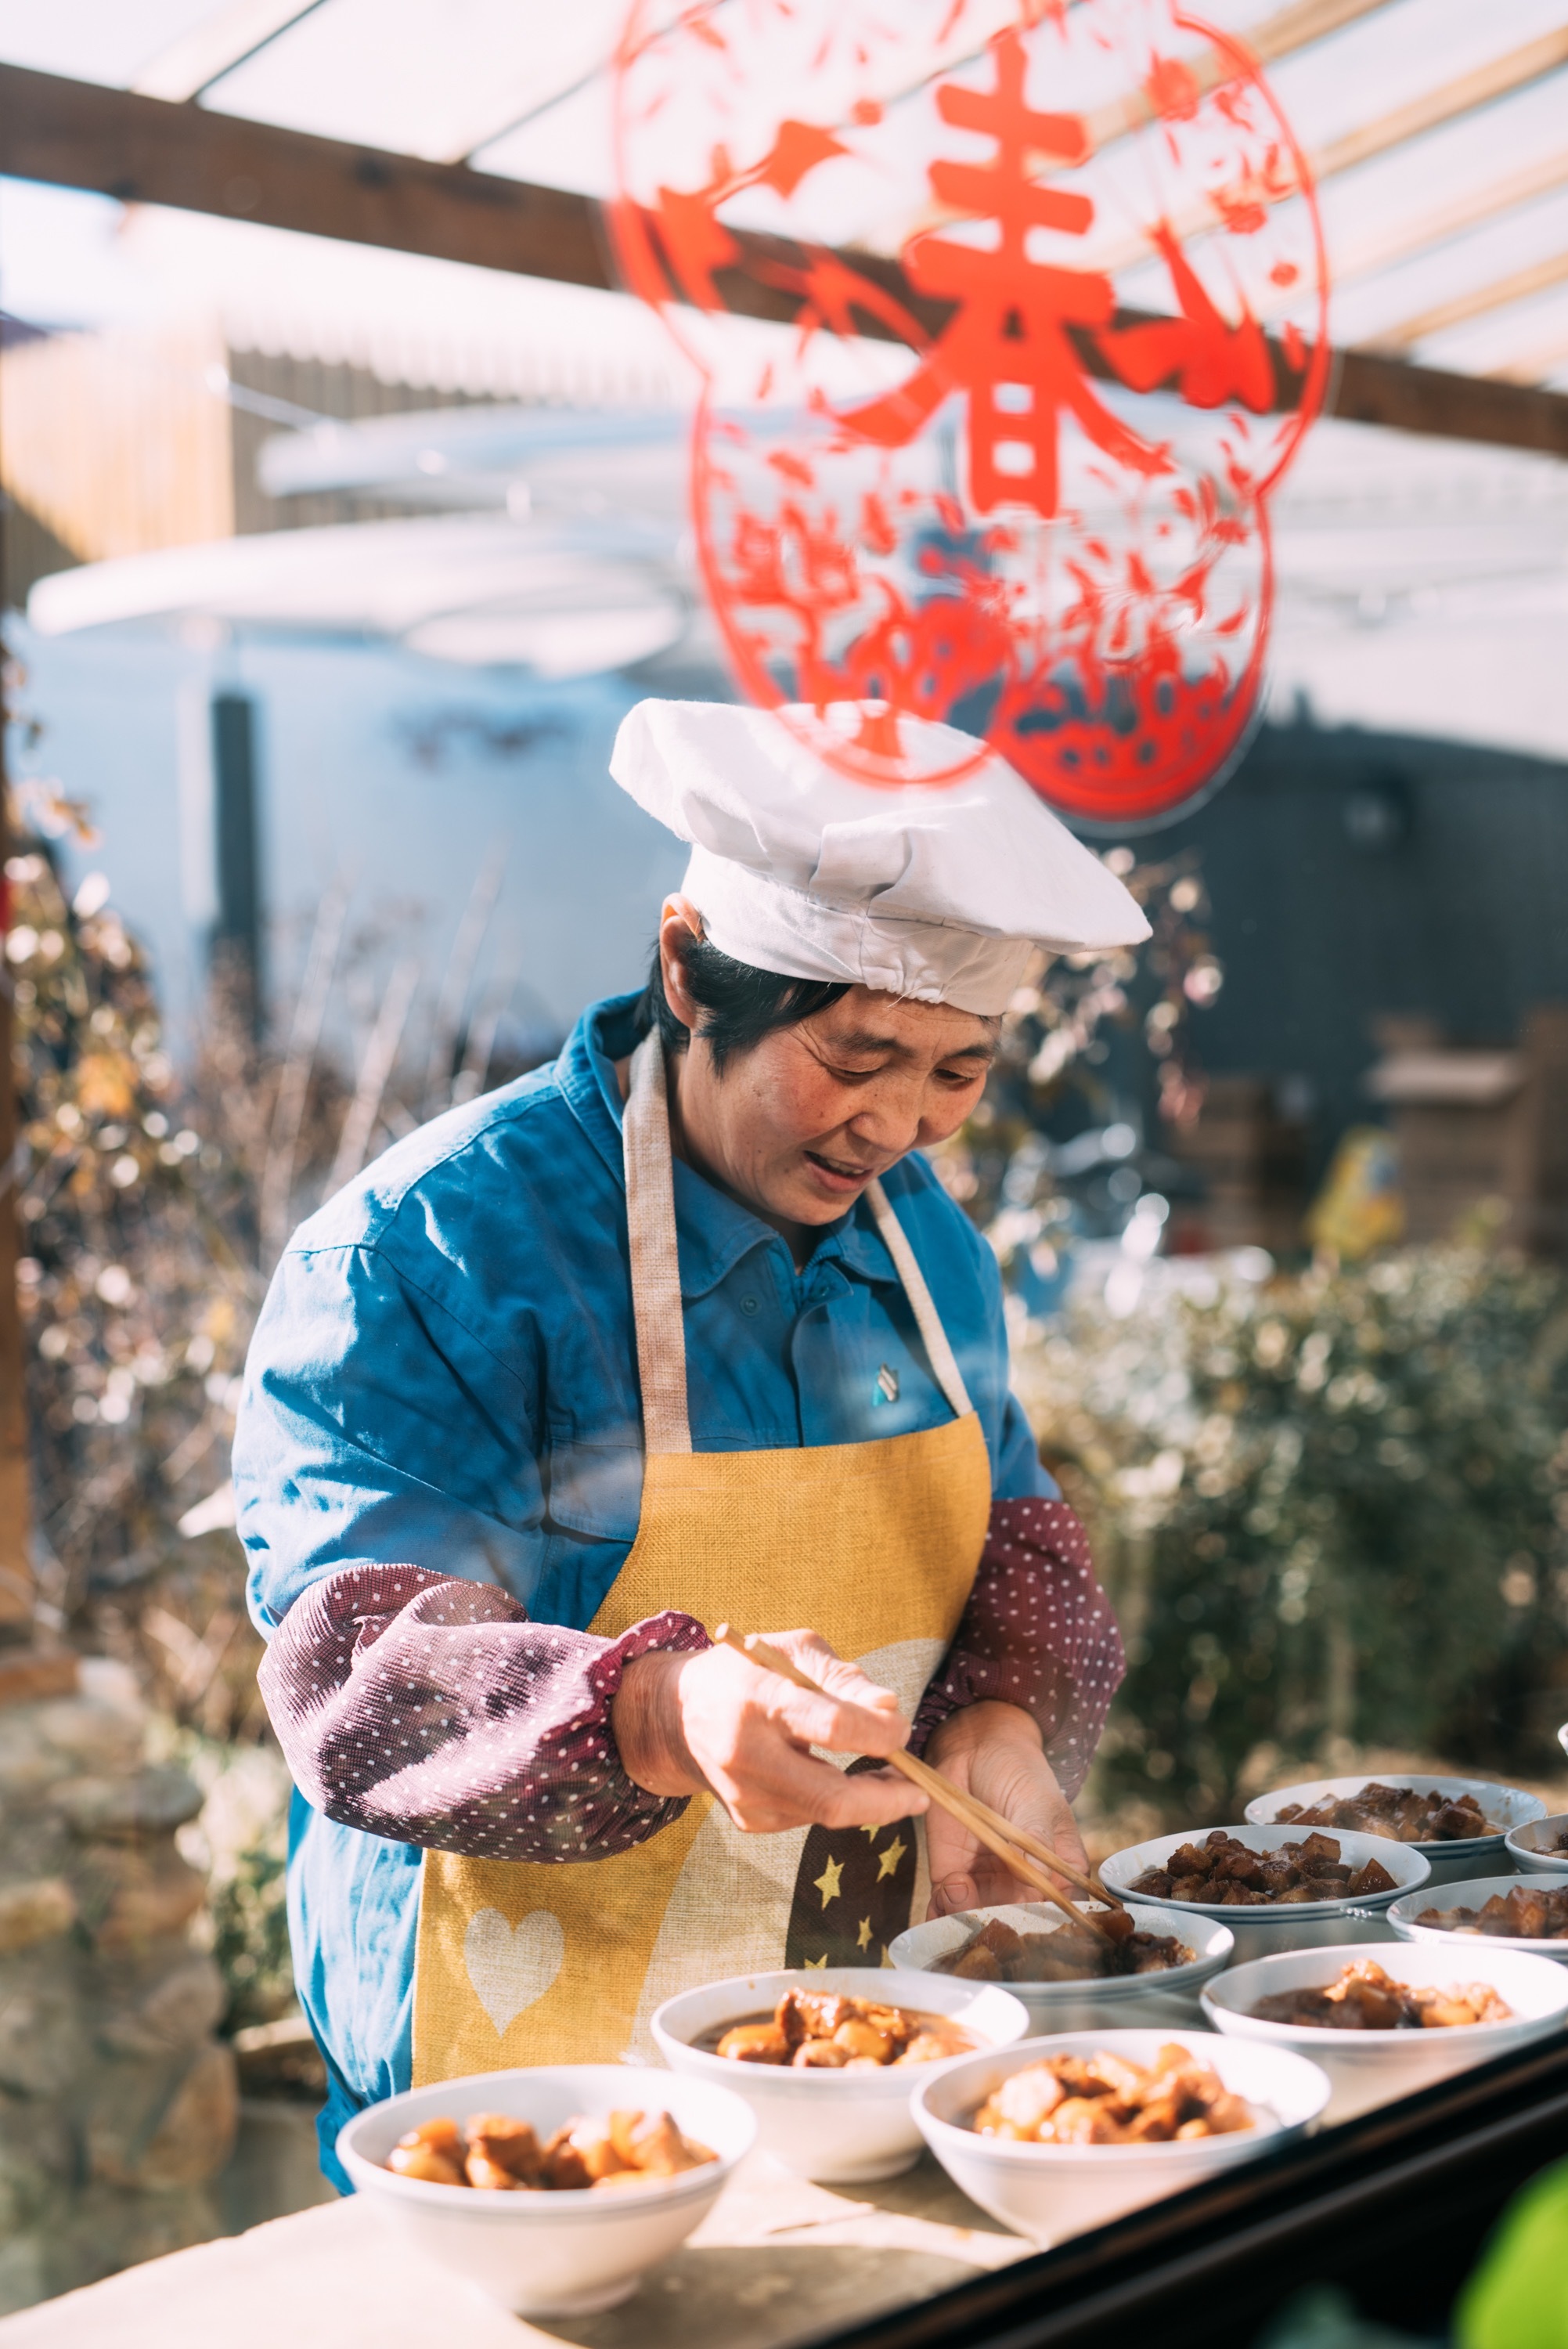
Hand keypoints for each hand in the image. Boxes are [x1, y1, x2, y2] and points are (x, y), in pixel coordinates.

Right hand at [612, 1630, 927, 1835]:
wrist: (676, 1716)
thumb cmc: (745, 1672)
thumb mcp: (792, 1651)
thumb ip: (845, 1679)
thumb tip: (892, 1711)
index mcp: (759, 1698)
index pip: (831, 1725)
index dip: (878, 1734)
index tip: (902, 1731)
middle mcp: (747, 1754)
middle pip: (832, 1797)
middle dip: (887, 1800)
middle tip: (919, 1789)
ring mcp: (745, 1795)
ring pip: (826, 1814)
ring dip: (870, 1802)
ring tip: (891, 1778)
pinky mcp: (749, 1821)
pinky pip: (809, 1817)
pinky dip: (836, 1801)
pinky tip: (840, 1778)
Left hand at [923, 1700, 1085, 1917]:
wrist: (974, 1748)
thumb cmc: (1019, 1772)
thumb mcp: (1035, 1804)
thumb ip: (1034, 1841)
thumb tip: (1035, 1879)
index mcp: (1058, 1874)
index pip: (1057, 1916)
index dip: (1042, 1930)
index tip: (1022, 1929)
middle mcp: (1024, 1888)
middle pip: (1015, 1927)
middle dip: (997, 1933)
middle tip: (980, 1921)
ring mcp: (988, 1886)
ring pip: (979, 1922)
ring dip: (965, 1924)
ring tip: (956, 1894)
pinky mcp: (953, 1878)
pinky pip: (946, 1909)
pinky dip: (939, 1917)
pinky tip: (936, 1909)